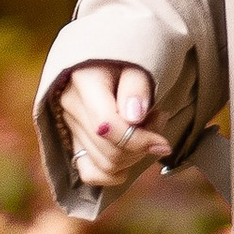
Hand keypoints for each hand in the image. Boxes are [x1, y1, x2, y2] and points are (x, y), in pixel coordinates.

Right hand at [55, 61, 170, 194]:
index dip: (139, 140)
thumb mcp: (138, 63)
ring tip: (148, 130)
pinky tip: (129, 160)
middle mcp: (70, 105)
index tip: (163, 142)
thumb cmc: (129, 60)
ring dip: (134, 156)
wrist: (112, 59)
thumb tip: (134, 118)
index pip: (107, 126)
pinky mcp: (74, 140)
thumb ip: (137, 87)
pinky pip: (89, 173)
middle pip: (108, 150)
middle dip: (141, 145)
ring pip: (104, 164)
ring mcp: (70, 125)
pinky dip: (113, 174)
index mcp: (83, 81)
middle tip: (159, 120)